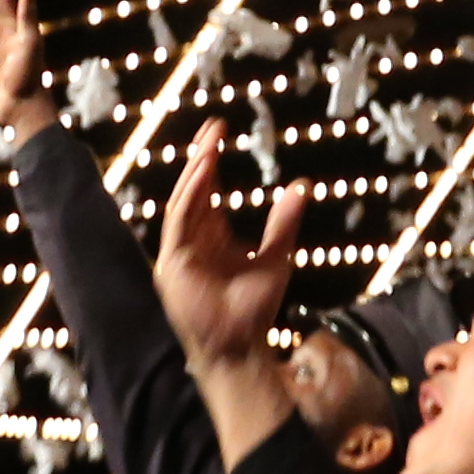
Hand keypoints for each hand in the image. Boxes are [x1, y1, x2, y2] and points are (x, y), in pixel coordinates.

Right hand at [152, 118, 310, 368]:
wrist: (240, 345)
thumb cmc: (256, 307)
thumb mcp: (278, 254)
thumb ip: (284, 221)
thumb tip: (301, 186)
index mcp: (212, 237)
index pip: (208, 191)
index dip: (211, 161)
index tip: (219, 132)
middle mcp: (193, 239)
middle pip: (193, 189)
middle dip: (201, 157)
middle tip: (213, 128)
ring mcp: (180, 251)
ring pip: (183, 200)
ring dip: (195, 172)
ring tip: (209, 145)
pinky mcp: (172, 263)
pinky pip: (178, 221)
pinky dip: (190, 196)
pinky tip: (203, 174)